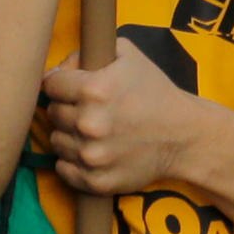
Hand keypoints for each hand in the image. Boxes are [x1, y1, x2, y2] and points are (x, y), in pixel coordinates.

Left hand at [33, 41, 218, 199]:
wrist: (182, 136)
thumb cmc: (155, 92)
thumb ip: (88, 52)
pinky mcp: (95, 181)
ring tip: (92, 130)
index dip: (60, 83)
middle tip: (87, 109)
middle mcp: (88, 124)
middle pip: (52, 112)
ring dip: (69, 134)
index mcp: (93, 90)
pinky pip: (63, 169)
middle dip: (66, 107)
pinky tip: (91, 151)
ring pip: (56, 140)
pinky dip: (72, 161)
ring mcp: (90, 156)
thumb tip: (59, 69)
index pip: (50, 84)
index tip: (71, 87)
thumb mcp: (127, 55)